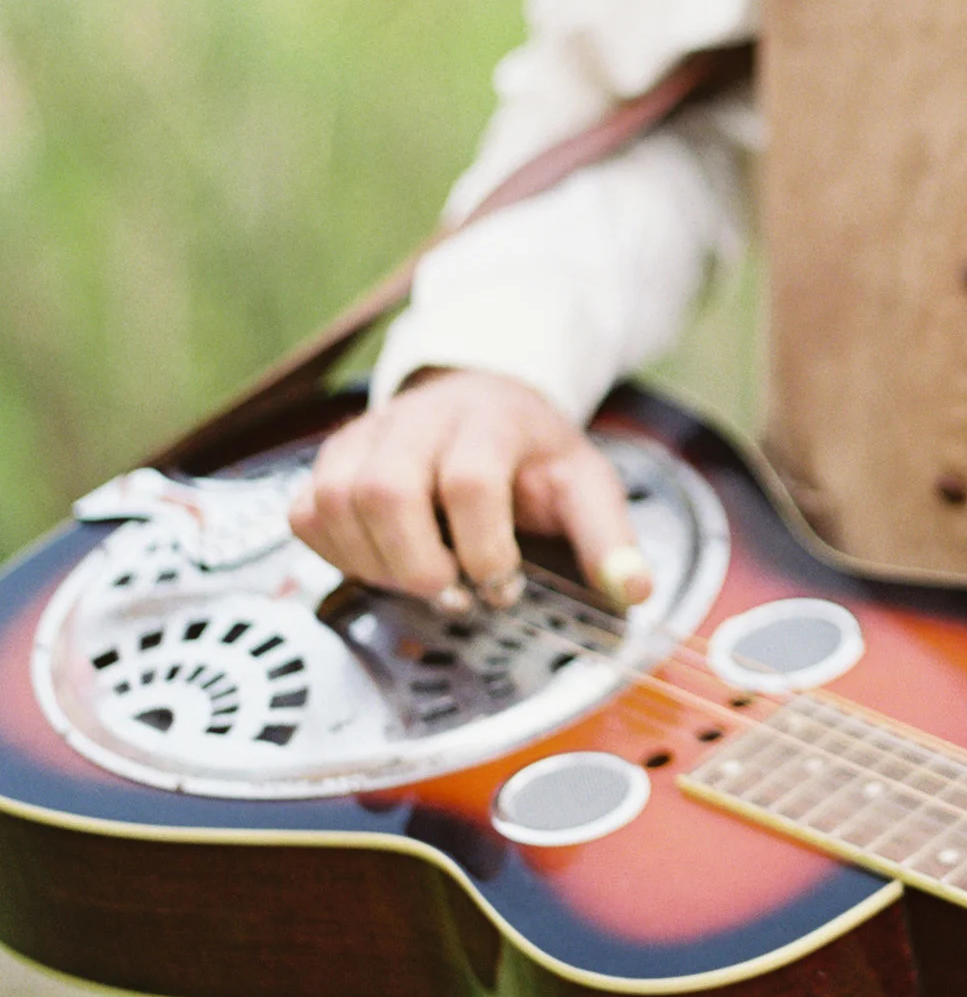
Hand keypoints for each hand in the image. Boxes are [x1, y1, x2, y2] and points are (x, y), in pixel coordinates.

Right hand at [290, 368, 652, 611]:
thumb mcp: (585, 484)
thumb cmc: (534, 453)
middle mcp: (415, 421)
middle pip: (385, 490)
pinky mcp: (331, 462)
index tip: (504, 584)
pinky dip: (337, 554)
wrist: (484, 400)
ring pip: (335, 502)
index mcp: (488, 422)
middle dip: (419, 563)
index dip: (483, 547)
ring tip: (426, 583)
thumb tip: (632, 589)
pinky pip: (305, 512)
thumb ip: (608, 536)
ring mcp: (364, 438)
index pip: (468, 481)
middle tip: (456, 595)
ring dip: (378, 564)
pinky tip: (384, 567)